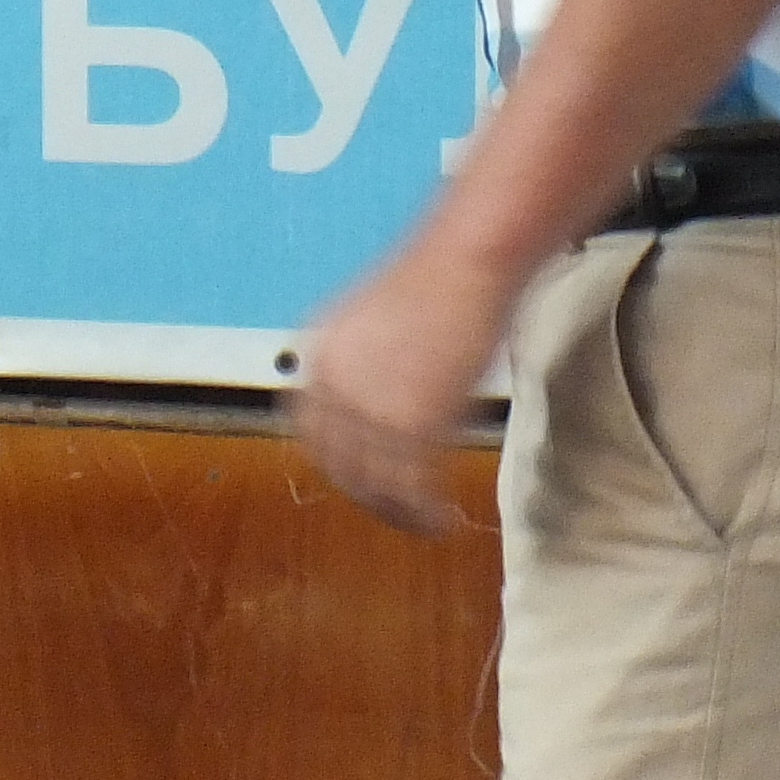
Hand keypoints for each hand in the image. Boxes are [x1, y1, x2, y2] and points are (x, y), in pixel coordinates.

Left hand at [288, 231, 515, 532]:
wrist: (468, 260)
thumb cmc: (440, 279)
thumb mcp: (377, 324)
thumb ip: (365, 369)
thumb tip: (375, 409)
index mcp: (319, 356)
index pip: (310, 431)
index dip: (336, 462)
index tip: (361, 478)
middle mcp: (333, 384)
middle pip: (338, 465)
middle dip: (368, 494)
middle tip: (397, 509)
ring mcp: (368, 407)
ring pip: (374, 485)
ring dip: (399, 512)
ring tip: (424, 520)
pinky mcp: (409, 424)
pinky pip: (411, 488)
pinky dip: (424, 512)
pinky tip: (440, 517)